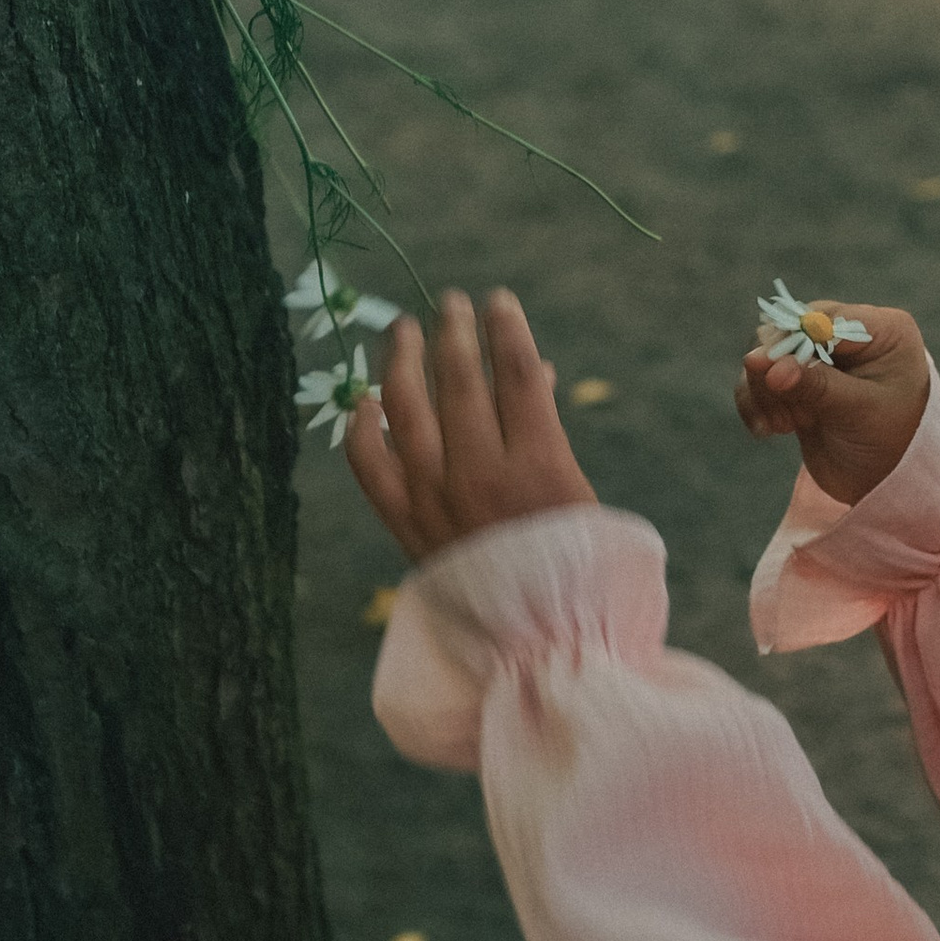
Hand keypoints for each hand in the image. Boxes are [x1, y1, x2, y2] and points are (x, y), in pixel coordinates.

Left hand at [345, 289, 598, 559]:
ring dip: (404, 359)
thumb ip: (549, 429)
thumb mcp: (578, 491)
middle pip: (460, 379)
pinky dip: (362, 427)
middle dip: (455, 331)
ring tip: (406, 328)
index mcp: (538, 464)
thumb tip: (536, 370)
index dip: (506, 328)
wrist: (534, 640)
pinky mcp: (404, 521)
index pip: (517, 372)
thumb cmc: (572, 562)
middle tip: (452, 302)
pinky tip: (364, 398)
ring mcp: (435, 496)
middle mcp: (481, 472)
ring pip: (407, 407)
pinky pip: (369, 464)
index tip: (498, 301)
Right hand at [735, 300, 928, 509]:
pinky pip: (759, 379)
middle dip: (777, 372)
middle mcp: (849, 337)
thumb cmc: (891, 442)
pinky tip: (768, 430)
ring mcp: (821, 359)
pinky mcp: (798, 382)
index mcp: (881, 330)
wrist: (887, 485)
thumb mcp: (859, 410)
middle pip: (788, 332)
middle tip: (787, 414)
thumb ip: (813, 383)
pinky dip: (755, 403)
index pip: (823, 319)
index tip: (771, 374)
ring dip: (764, 392)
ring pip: (767, 355)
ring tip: (782, 426)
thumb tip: (754, 359)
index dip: (791, 342)